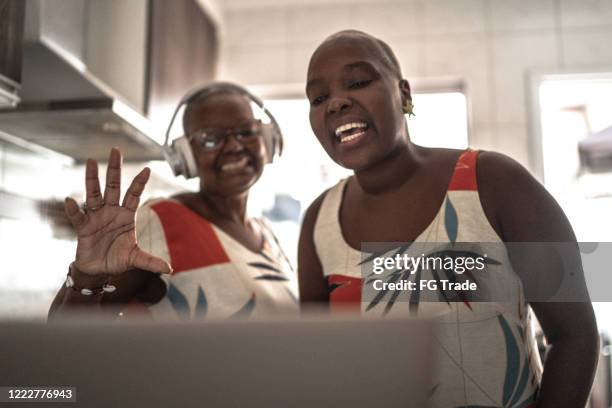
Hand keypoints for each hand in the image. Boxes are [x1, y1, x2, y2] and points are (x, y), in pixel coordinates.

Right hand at [64, 148, 171, 275]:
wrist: (98, 270)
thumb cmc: (118, 259)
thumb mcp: (135, 259)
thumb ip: (150, 261)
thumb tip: (169, 269)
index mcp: (127, 215)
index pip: (134, 195)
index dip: (140, 183)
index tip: (147, 169)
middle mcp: (111, 211)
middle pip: (114, 186)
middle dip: (115, 169)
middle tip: (115, 150)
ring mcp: (96, 216)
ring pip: (94, 194)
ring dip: (92, 179)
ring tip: (91, 162)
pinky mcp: (83, 226)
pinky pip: (78, 215)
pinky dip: (73, 209)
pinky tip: (70, 200)